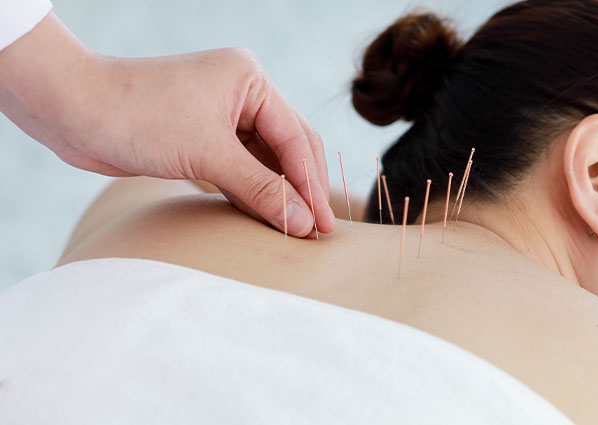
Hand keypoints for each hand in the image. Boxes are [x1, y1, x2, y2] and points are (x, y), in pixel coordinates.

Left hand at [0, 12, 333, 236]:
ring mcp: (222, 115)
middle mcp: (242, 94)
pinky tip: (267, 217)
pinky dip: (252, 192)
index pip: (295, 138)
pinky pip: (240, 168)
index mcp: (250, 80)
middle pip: (289, 147)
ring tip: (298, 230)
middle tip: (319, 230)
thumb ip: (261, 189)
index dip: (311, 184)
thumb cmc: (138, 116)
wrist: (73, 112)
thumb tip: (304, 223)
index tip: (324, 223)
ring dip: (279, 194)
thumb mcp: (208, 154)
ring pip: (265, 161)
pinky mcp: (202, 138)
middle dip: (303, 188)